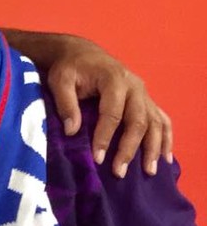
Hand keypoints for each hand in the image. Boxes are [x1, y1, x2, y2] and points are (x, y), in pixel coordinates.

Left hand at [45, 39, 172, 177]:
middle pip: (138, 121)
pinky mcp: (146, 100)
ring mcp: (144, 93)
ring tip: (149, 171)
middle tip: (119, 172)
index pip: (112, 113)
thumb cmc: (70, 68)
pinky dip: (165, 138)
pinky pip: (162, 120)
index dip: (105, 137)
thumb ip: (66, 104)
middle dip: (129, 149)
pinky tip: (165, 157)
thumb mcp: (60, 80)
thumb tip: (72, 131)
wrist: (82, 53)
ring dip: (153, 148)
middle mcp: (135, 86)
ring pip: (155, 123)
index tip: (97, 159)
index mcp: (114, 80)